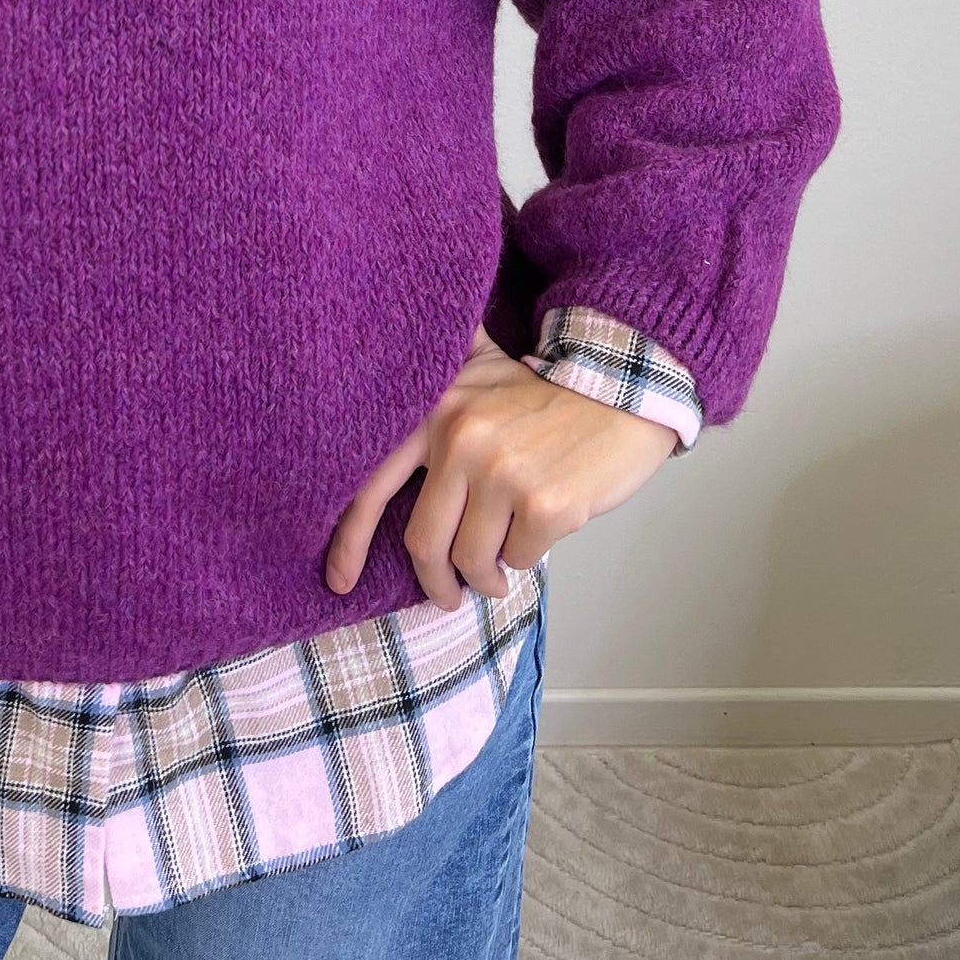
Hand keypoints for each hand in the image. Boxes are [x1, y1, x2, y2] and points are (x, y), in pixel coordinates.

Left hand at [325, 325, 678, 610]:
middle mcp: (461, 439)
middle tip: (447, 592)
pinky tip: (536, 537)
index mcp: (435, 409)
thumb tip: (368, 374)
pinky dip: (525, 559)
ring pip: (471, 559)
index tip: (338, 579)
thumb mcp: (479, 366)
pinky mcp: (545, 505)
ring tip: (497, 572)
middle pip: (422, 541)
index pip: (371, 484)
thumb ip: (435, 381)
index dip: (348, 539)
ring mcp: (503, 474)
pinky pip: (519, 559)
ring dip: (484, 578)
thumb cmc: (546, 392)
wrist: (622, 390)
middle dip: (434, 580)